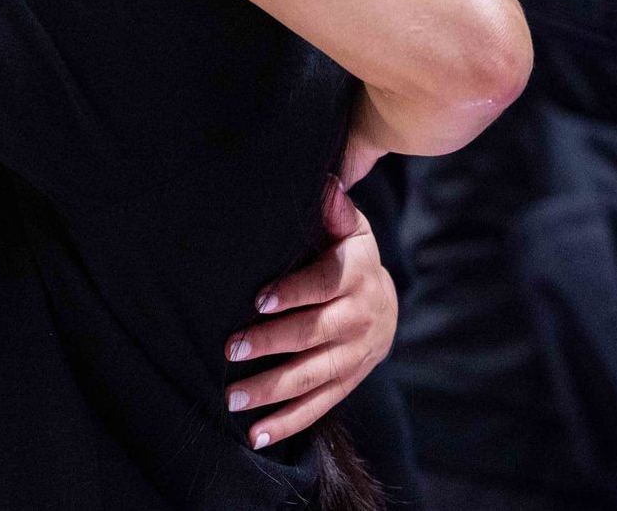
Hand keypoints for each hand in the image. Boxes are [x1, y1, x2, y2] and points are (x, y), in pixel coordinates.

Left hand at [222, 180, 395, 449]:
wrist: (385, 301)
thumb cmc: (348, 253)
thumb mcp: (347, 226)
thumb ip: (334, 208)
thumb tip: (326, 182)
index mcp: (357, 272)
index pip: (325, 283)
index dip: (294, 292)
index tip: (258, 299)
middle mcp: (360, 316)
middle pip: (315, 334)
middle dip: (272, 343)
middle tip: (231, 349)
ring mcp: (355, 355)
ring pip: (314, 377)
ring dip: (272, 390)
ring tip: (233, 398)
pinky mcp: (348, 382)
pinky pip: (319, 406)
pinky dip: (288, 423)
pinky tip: (256, 434)